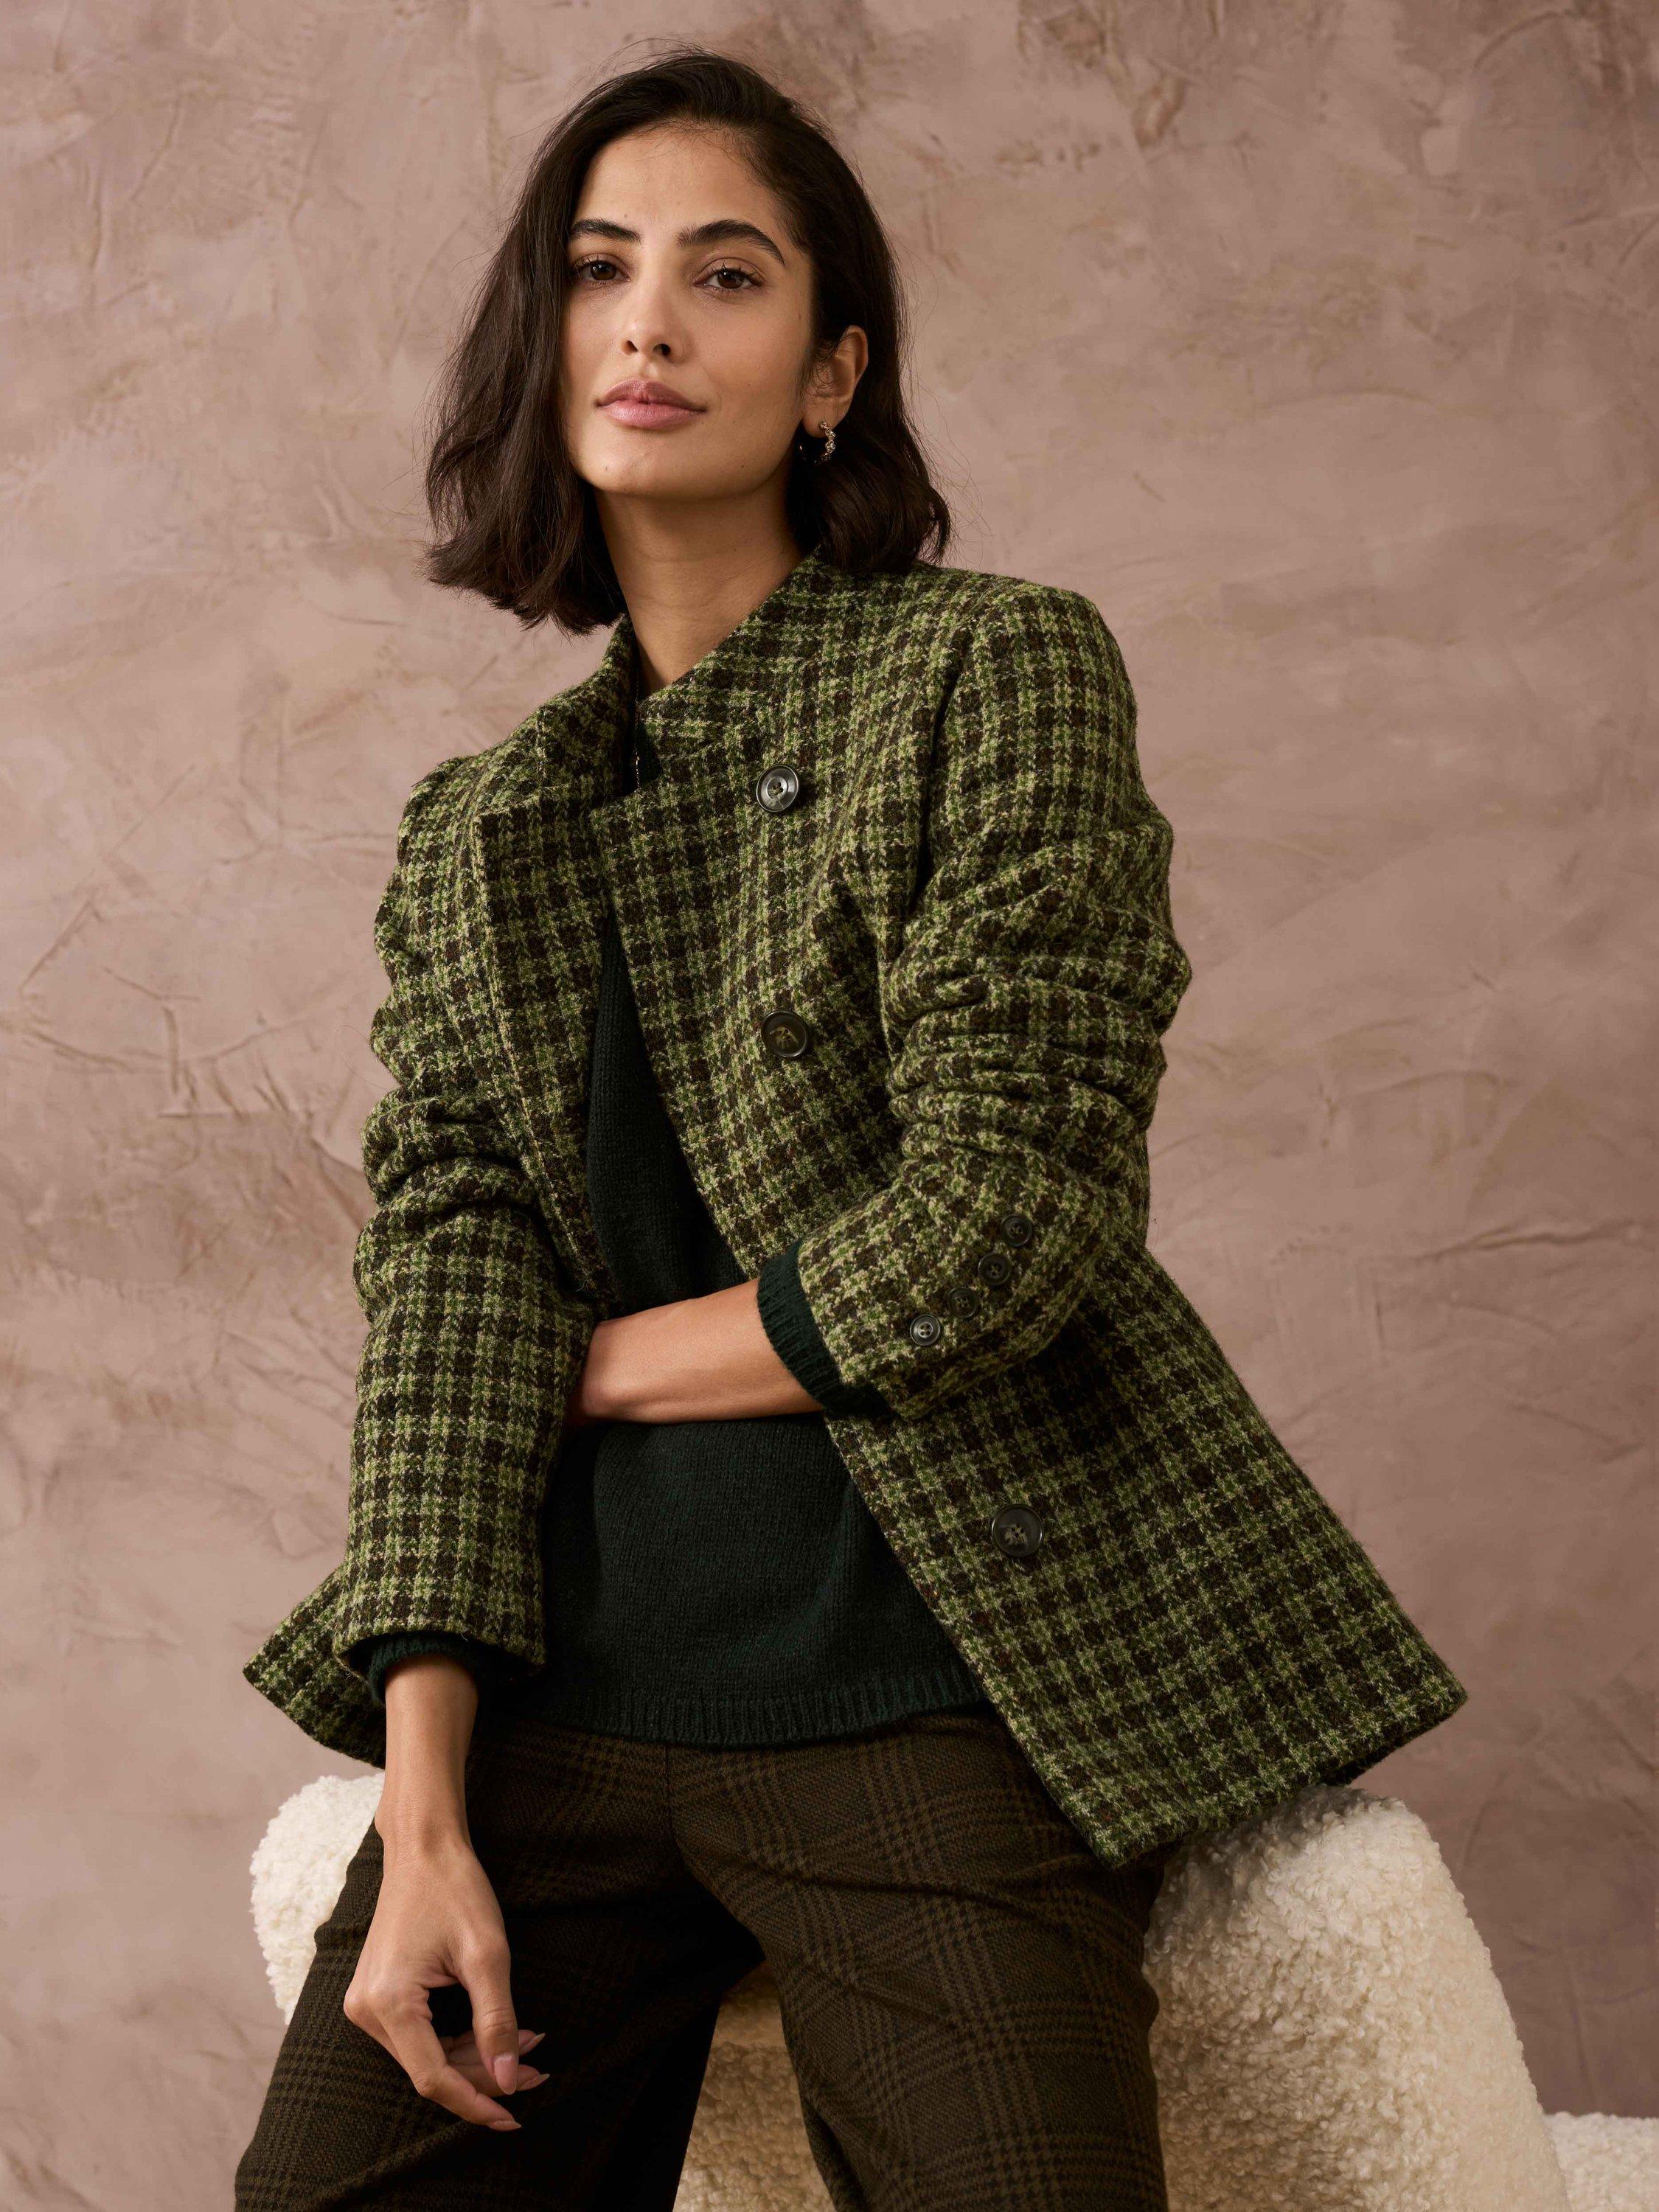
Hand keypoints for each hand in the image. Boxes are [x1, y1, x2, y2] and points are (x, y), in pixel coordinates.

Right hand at [343, 1831, 545, 2128]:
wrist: (422, 1847)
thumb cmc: (455, 1889)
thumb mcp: (487, 1954)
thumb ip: (497, 2021)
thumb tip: (508, 2079)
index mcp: (388, 2002)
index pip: (433, 2079)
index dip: (476, 2103)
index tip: (515, 2117)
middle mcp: (367, 2010)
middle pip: (431, 2069)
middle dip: (485, 2076)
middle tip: (537, 2070)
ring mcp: (366, 2004)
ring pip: (426, 2055)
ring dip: (475, 2058)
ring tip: (527, 2044)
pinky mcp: (376, 1995)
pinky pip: (417, 2036)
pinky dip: (456, 2039)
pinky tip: (492, 2033)